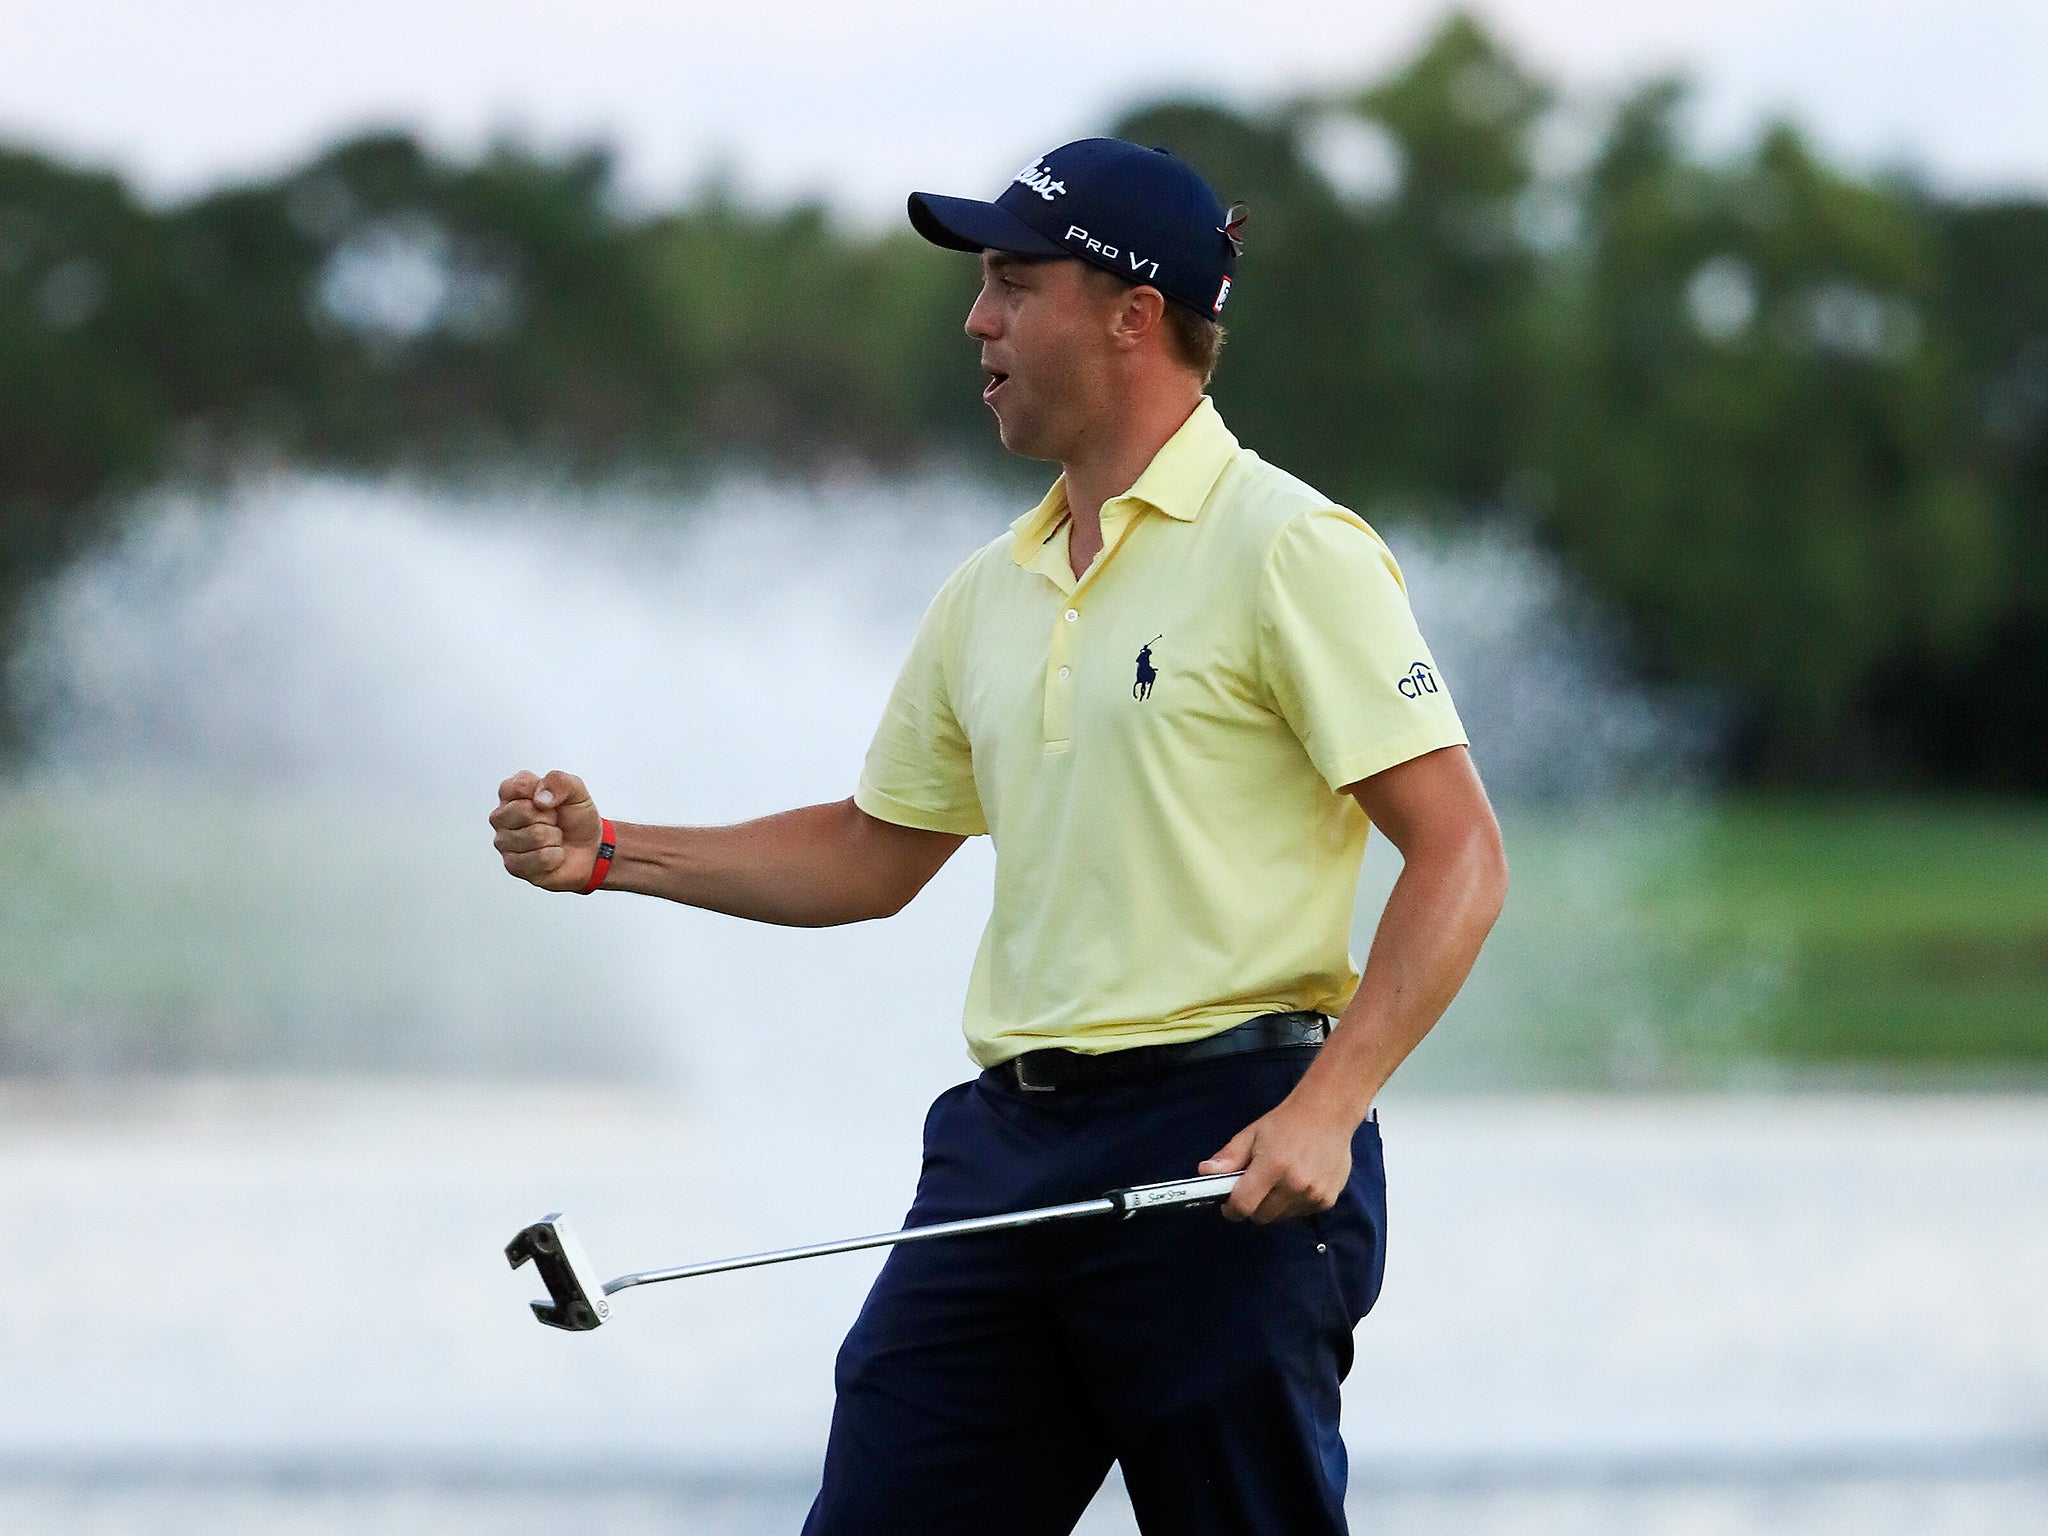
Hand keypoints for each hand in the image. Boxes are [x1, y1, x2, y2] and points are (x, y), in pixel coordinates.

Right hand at [491, 769, 604, 891]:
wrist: (590, 850)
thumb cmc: (576, 819)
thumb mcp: (576, 791)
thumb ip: (559, 781)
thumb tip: (541, 797)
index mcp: (512, 793)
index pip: (519, 785)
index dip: (544, 793)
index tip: (552, 801)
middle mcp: (502, 817)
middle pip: (525, 811)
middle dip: (550, 818)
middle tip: (554, 822)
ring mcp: (504, 842)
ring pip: (534, 836)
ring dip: (554, 838)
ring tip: (553, 838)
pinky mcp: (513, 865)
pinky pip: (540, 858)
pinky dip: (555, 856)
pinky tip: (552, 854)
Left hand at [1199, 1090, 1355, 1224]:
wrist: (1328, 1113)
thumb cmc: (1286, 1122)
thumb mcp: (1252, 1134)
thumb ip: (1229, 1157)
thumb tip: (1205, 1172)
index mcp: (1273, 1166)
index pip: (1244, 1206)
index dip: (1231, 1208)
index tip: (1228, 1203)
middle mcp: (1295, 1185)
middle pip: (1262, 1216)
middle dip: (1253, 1205)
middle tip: (1256, 1184)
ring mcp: (1314, 1195)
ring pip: (1281, 1217)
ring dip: (1275, 1205)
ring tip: (1280, 1179)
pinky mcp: (1327, 1200)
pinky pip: (1300, 1213)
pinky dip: (1294, 1204)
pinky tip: (1299, 1181)